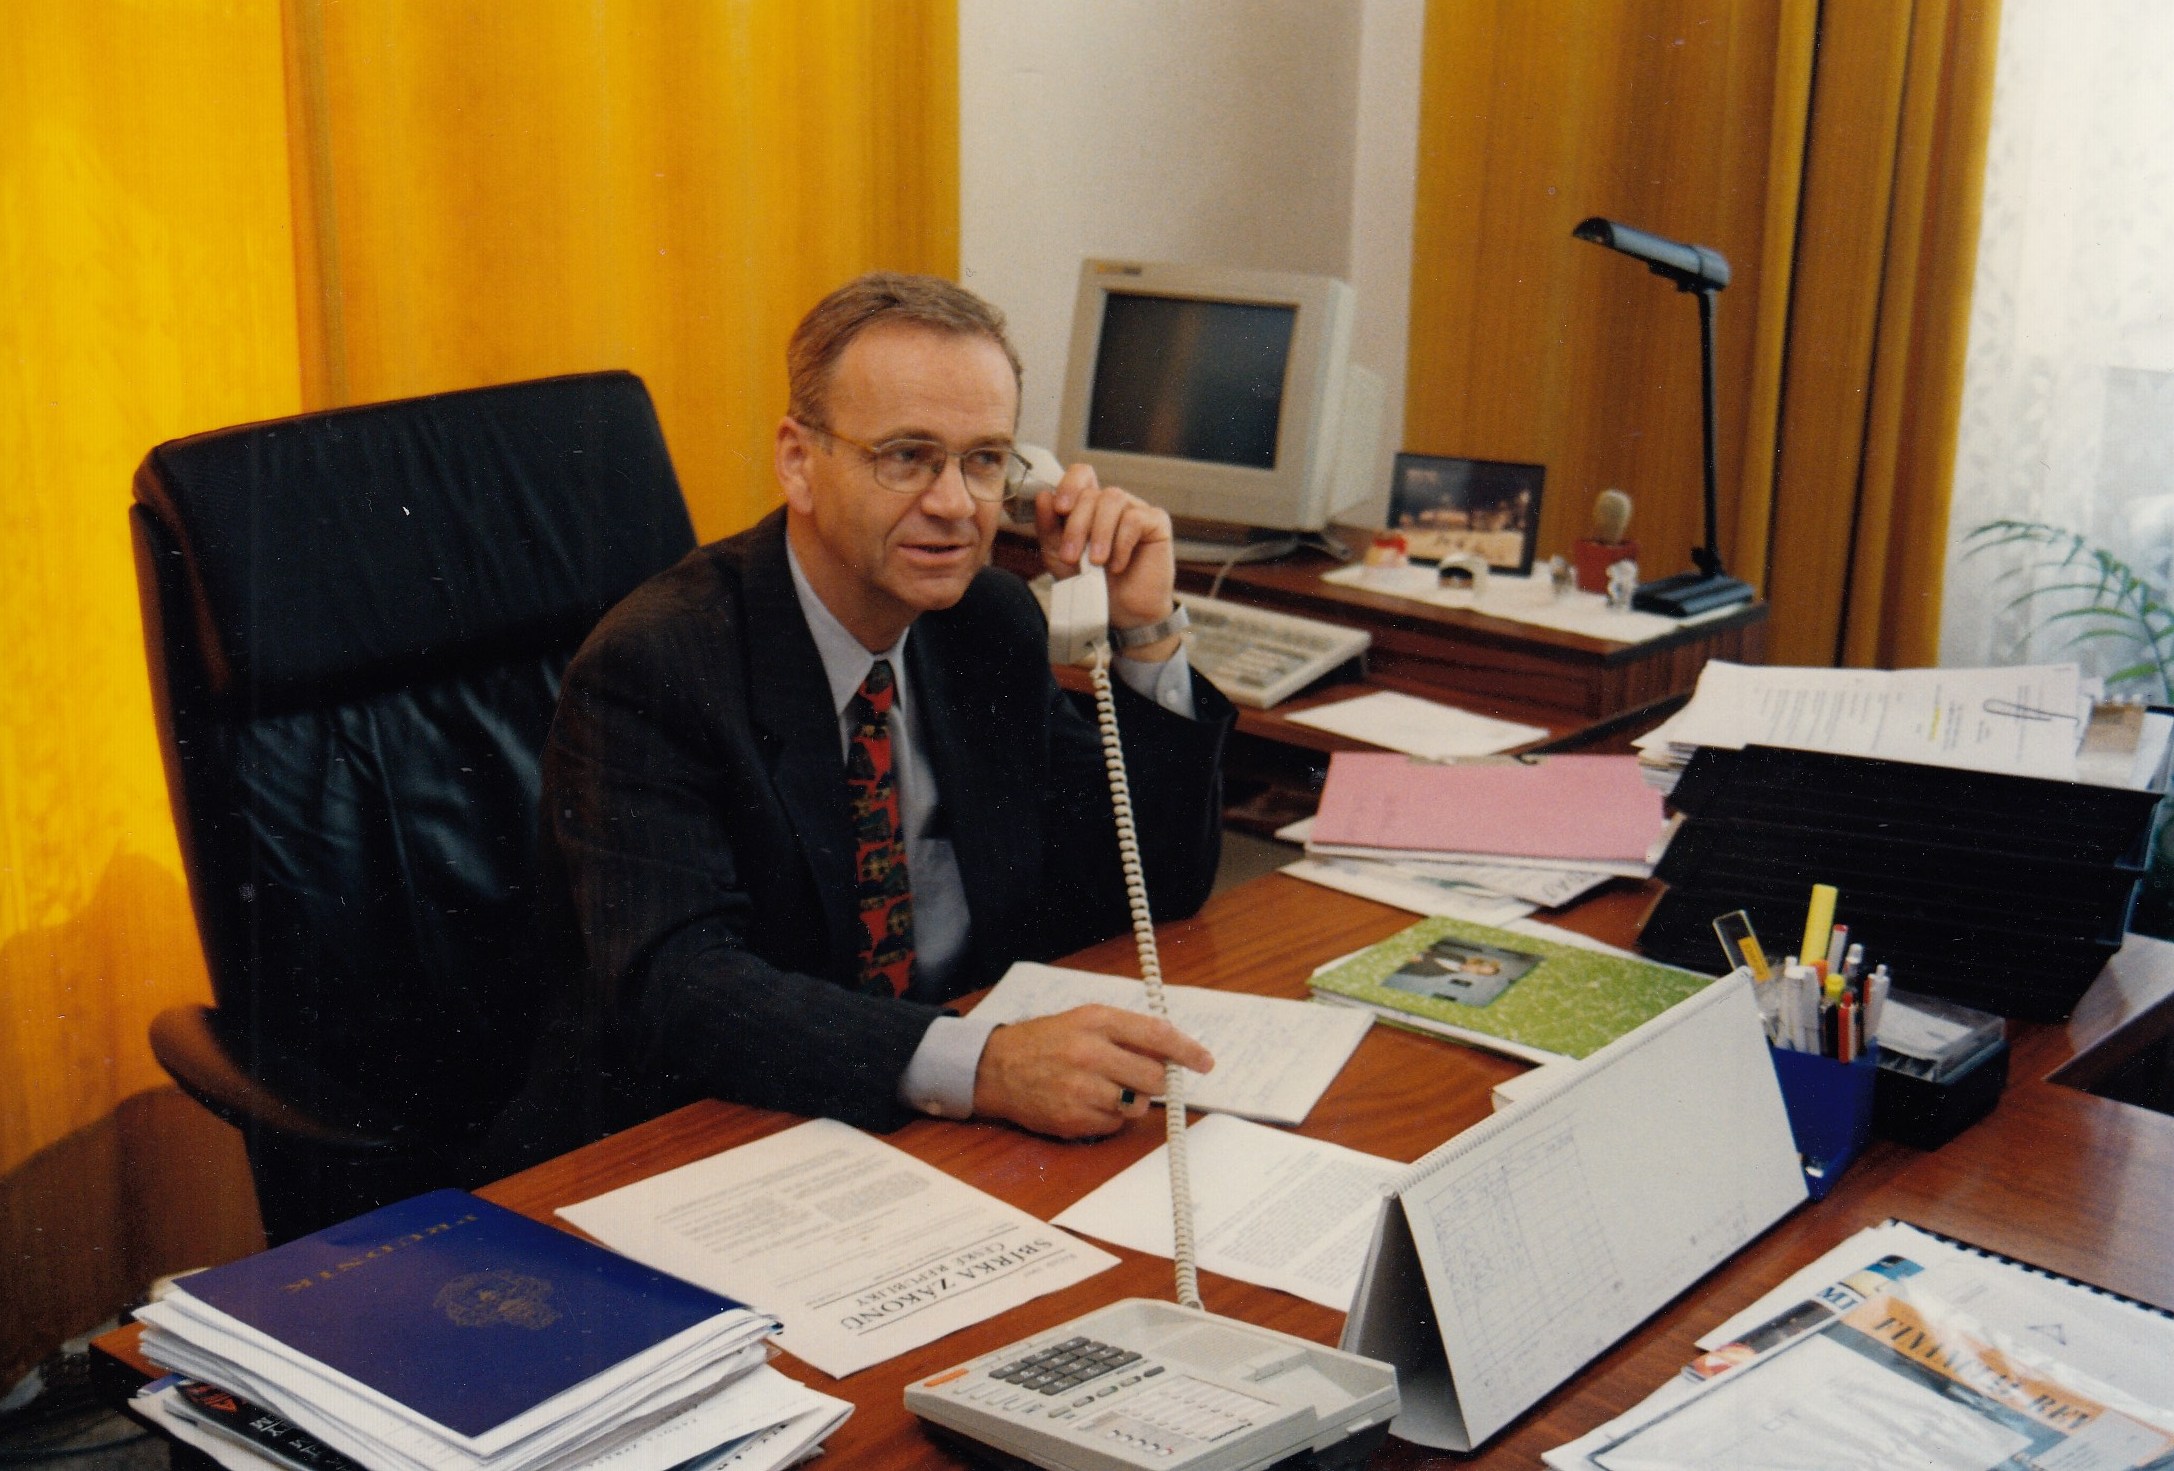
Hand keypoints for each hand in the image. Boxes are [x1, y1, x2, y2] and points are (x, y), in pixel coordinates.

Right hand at [971, 1004, 1213, 1138]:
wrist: (995, 1068)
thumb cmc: (1046, 1042)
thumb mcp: (1085, 1019)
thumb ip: (1127, 1031)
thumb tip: (1174, 1049)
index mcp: (1096, 1021)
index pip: (1156, 1035)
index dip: (1187, 1051)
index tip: (1204, 1062)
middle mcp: (1089, 1053)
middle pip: (1154, 1077)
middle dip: (1157, 1081)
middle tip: (1144, 1077)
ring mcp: (1081, 1089)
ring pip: (1138, 1104)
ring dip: (1134, 1100)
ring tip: (1109, 1088)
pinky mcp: (1073, 1119)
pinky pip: (1116, 1124)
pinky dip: (1112, 1117)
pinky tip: (1090, 1102)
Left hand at [1034, 466, 1179, 657]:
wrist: (1121, 613)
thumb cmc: (1092, 583)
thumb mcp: (1059, 556)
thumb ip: (1048, 526)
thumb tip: (1044, 495)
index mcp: (1089, 506)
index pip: (1082, 474)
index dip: (1069, 484)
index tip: (1060, 508)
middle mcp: (1113, 503)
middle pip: (1092, 493)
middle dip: (1077, 526)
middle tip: (1072, 557)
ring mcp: (1136, 510)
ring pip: (1113, 499)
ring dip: (1099, 533)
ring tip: (1096, 562)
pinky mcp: (1156, 523)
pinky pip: (1135, 519)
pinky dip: (1122, 543)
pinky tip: (1118, 565)